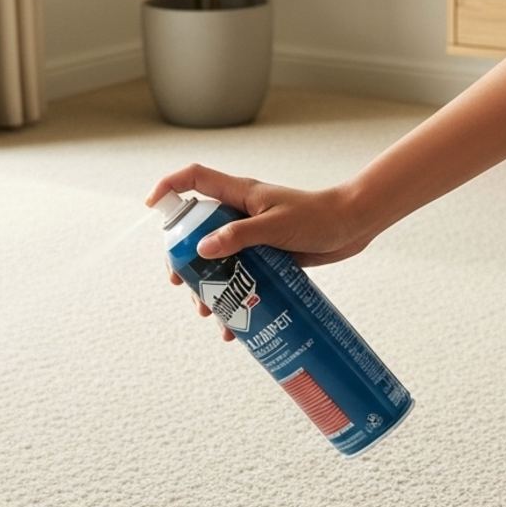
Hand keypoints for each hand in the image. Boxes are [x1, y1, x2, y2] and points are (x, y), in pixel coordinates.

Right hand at [146, 163, 378, 340]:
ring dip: (208, 288)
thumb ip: (239, 236)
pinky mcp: (267, 257)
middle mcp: (240, 214)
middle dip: (184, 259)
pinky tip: (234, 327)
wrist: (354, 226)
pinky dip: (235, 300)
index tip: (151, 209)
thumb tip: (202, 249)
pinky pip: (242, 278)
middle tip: (180, 282)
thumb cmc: (318, 217)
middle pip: (197, 231)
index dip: (169, 188)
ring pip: (218, 261)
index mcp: (238, 194)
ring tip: (207, 313)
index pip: (194, 179)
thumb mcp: (275, 227)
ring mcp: (253, 236)